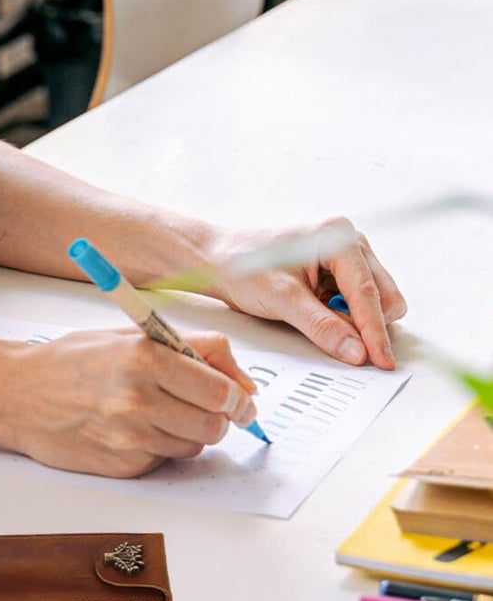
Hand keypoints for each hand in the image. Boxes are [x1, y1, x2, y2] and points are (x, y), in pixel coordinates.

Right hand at [0, 329, 258, 478]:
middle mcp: (138, 399)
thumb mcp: (128, 336)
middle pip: (216, 424)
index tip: (240, 397)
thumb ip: (189, 349)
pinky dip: (159, 446)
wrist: (17, 394)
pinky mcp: (123, 465)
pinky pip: (165, 460)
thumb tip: (241, 382)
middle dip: (220, 417)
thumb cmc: (70, 361)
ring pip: (195, 445)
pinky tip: (131, 429)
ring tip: (157, 412)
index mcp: (144, 357)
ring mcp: (130, 437)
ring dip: (188, 432)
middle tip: (207, 407)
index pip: (221, 389)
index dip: (237, 396)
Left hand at [204, 218, 406, 369]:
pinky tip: (312, 310)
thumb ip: (321, 326)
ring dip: (354, 320)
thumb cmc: (242, 267)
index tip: (382, 362)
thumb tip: (358, 353)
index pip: (368, 292)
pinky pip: (357, 303)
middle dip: (367, 323)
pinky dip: (343, 316)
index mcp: (337, 237)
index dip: (376, 332)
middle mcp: (349, 242)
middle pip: (384, 296)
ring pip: (375, 301)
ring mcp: (347, 257)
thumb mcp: (281, 299)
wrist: (215, 259)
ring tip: (311, 314)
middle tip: (333, 337)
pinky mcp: (339, 272)